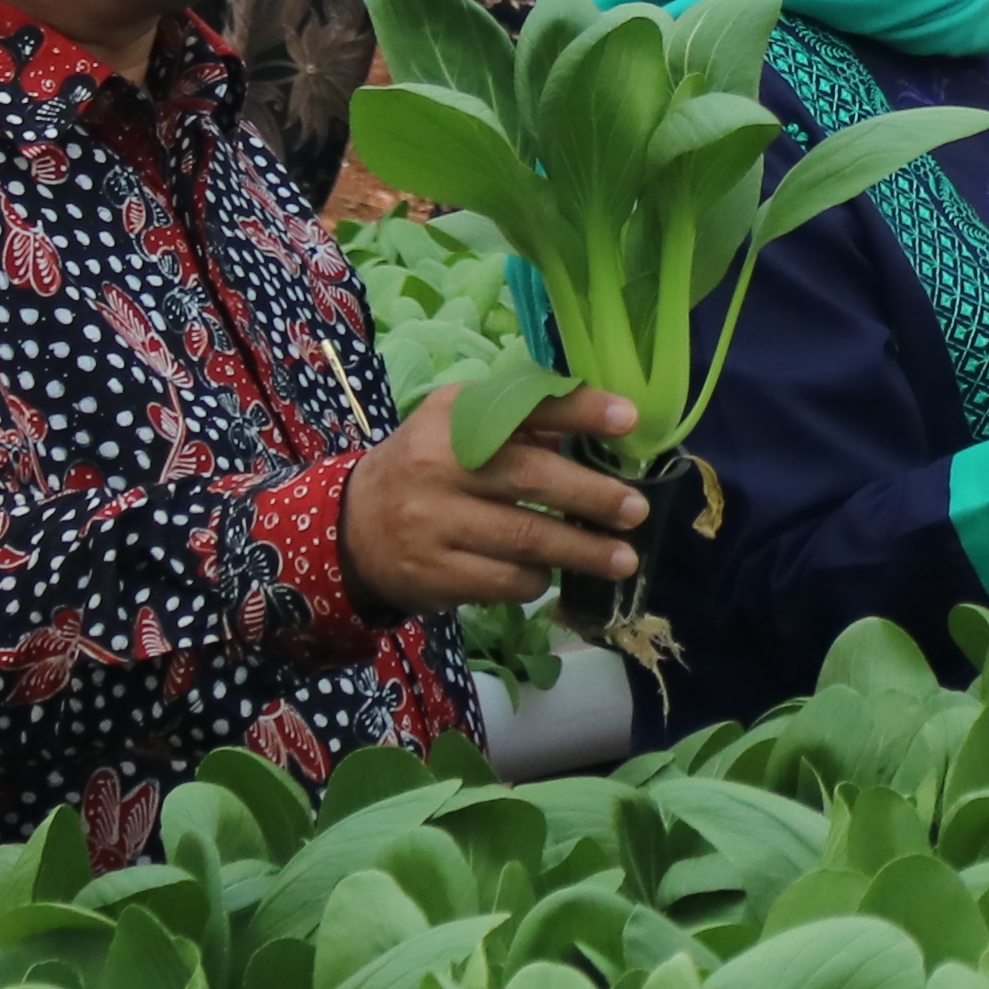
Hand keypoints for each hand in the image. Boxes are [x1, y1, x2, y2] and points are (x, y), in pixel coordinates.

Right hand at [346, 385, 646, 614]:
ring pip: (524, 538)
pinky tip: (550, 575)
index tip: (629, 418)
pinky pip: (503, 581)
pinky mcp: (433, 573)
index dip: (579, 411)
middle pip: (530, 479)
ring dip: (581, 550)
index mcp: (452, 418)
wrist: (351, 526)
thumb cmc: (427, 467)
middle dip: (593, 496)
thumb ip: (518, 423)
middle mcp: (439, 466)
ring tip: (623, 559)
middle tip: (636, 511)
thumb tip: (599, 425)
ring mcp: (433, 523)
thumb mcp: (457, 428)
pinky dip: (536, 579)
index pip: (523, 407)